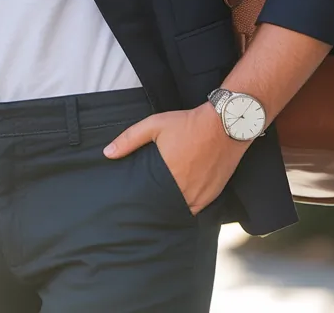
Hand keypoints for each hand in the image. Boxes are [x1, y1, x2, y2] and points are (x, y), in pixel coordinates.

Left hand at [103, 104, 247, 214]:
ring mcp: (201, 194)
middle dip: (155, 208)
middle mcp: (185, 189)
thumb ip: (130, 139)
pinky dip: (188, 207)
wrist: (225, 124)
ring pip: (182, 211)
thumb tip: (107, 153)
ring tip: (160, 206)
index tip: (132, 206)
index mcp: (169, 175)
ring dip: (172, 209)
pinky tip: (180, 202)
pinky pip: (197, 209)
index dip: (141, 205)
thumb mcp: (155, 124)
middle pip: (165, 208)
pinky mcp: (214, 194)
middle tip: (143, 209)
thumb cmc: (188, 123)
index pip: (149, 200)